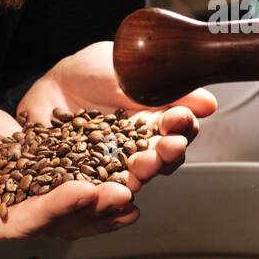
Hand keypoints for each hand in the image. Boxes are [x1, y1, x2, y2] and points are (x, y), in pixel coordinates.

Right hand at [0, 98, 144, 241]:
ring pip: (67, 209)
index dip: (55, 208)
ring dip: (100, 204)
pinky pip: (68, 185)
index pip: (21, 222)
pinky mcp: (33, 177)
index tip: (84, 190)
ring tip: (132, 193)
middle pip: (53, 221)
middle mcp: (2, 218)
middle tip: (122, 192)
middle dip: (90, 208)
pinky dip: (95, 185)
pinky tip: (122, 179)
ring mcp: (20, 200)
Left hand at [16, 41, 217, 197]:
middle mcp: (140, 147)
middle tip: (168, 146)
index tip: (180, 119)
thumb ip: (169, 88)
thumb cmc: (91, 72)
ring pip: (135, 177)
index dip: (184, 127)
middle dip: (167, 154)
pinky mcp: (87, 178)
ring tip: (141, 164)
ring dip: (143, 173)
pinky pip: (97, 187)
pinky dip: (104, 188)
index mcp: (156, 121)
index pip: (180, 131)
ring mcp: (115, 165)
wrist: (49, 84)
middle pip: (162, 159)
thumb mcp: (132, 70)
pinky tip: (107, 184)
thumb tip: (209, 104)